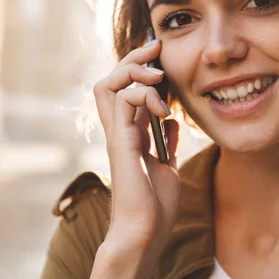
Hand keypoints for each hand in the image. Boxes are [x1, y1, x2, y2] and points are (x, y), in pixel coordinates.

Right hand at [92, 39, 179, 253]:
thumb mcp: (166, 165)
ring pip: (108, 85)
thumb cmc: (155, 204)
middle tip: (156, 48)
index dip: (138, 68)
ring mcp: (117, 135)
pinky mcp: (121, 142)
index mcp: (129, 133)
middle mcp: (119, 130)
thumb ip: (165, 142)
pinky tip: (165, 111)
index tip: (160, 54)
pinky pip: (124, 102)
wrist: (146, 231)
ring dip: (134, 71)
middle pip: (110, 80)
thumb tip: (170, 123)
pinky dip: (145, 96)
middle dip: (133, 59)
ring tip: (158, 76)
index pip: (123, 89)